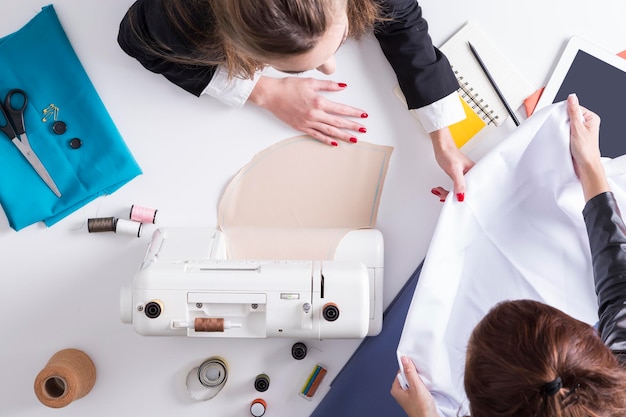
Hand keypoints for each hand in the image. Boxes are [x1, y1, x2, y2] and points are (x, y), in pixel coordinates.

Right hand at [249, 76, 367, 145]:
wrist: (271, 95)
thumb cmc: (288, 86)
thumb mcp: (310, 82)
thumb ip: (328, 85)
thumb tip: (343, 86)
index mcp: (319, 102)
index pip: (341, 109)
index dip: (354, 112)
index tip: (363, 115)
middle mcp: (315, 114)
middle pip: (338, 122)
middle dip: (352, 126)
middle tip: (364, 129)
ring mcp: (308, 123)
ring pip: (329, 131)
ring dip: (343, 136)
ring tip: (354, 140)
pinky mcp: (301, 127)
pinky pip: (316, 135)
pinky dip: (326, 139)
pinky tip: (334, 143)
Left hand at [391, 356, 438, 416]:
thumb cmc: (421, 410)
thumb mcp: (416, 387)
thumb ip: (410, 372)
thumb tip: (404, 359)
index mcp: (396, 389)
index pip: (401, 371)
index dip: (410, 369)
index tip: (416, 369)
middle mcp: (401, 393)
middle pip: (408, 375)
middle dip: (415, 375)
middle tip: (421, 380)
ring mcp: (408, 396)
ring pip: (414, 381)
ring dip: (420, 381)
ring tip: (424, 386)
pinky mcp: (416, 398)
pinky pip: (418, 387)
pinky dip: (423, 386)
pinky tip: (427, 390)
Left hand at [430, 127, 474, 201]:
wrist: (441, 147)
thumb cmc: (449, 153)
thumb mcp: (455, 170)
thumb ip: (459, 184)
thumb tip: (461, 197)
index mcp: (475, 173)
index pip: (472, 191)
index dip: (464, 198)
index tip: (455, 201)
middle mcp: (470, 176)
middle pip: (464, 193)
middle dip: (452, 197)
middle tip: (443, 196)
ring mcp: (463, 178)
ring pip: (457, 192)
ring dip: (446, 194)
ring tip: (439, 191)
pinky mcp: (456, 178)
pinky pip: (452, 189)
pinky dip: (445, 191)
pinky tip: (439, 190)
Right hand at [567, 94, 608, 200]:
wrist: (585, 167)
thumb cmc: (586, 151)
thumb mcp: (578, 129)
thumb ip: (573, 112)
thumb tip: (572, 97)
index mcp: (591, 118)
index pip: (575, 108)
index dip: (565, 112)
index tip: (559, 117)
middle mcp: (587, 124)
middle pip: (570, 116)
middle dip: (563, 121)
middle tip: (563, 129)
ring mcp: (580, 131)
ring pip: (566, 124)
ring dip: (562, 129)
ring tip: (564, 136)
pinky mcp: (574, 138)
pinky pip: (565, 132)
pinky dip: (561, 135)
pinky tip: (562, 139)